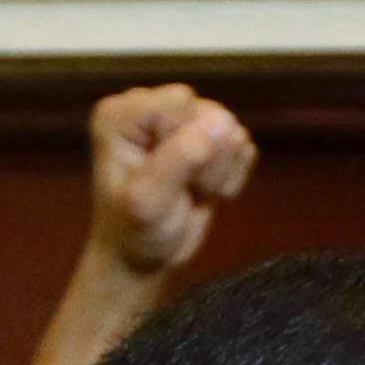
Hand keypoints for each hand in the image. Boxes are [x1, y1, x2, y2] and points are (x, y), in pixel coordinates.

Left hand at [84, 85, 255, 275]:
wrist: (144, 258)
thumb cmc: (135, 233)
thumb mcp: (150, 201)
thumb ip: (182, 158)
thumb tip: (223, 120)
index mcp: (123, 114)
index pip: (179, 106)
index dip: (189, 146)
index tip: (174, 181)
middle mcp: (149, 106)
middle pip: (207, 112)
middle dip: (208, 158)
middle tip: (186, 190)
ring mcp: (180, 119)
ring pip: (229, 127)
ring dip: (222, 170)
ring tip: (195, 192)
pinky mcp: (207, 136)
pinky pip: (241, 143)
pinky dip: (233, 174)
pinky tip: (208, 191)